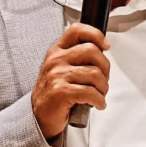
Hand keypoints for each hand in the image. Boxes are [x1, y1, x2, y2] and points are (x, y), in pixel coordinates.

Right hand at [32, 23, 110, 139]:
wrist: (39, 116)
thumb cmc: (55, 93)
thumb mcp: (62, 69)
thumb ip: (78, 58)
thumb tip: (103, 53)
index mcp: (57, 50)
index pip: (77, 30)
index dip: (96, 35)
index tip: (106, 46)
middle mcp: (56, 60)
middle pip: (92, 51)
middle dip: (105, 67)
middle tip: (103, 79)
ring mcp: (57, 75)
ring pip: (95, 73)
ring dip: (103, 88)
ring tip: (99, 94)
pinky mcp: (61, 91)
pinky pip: (90, 92)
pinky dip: (99, 100)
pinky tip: (97, 104)